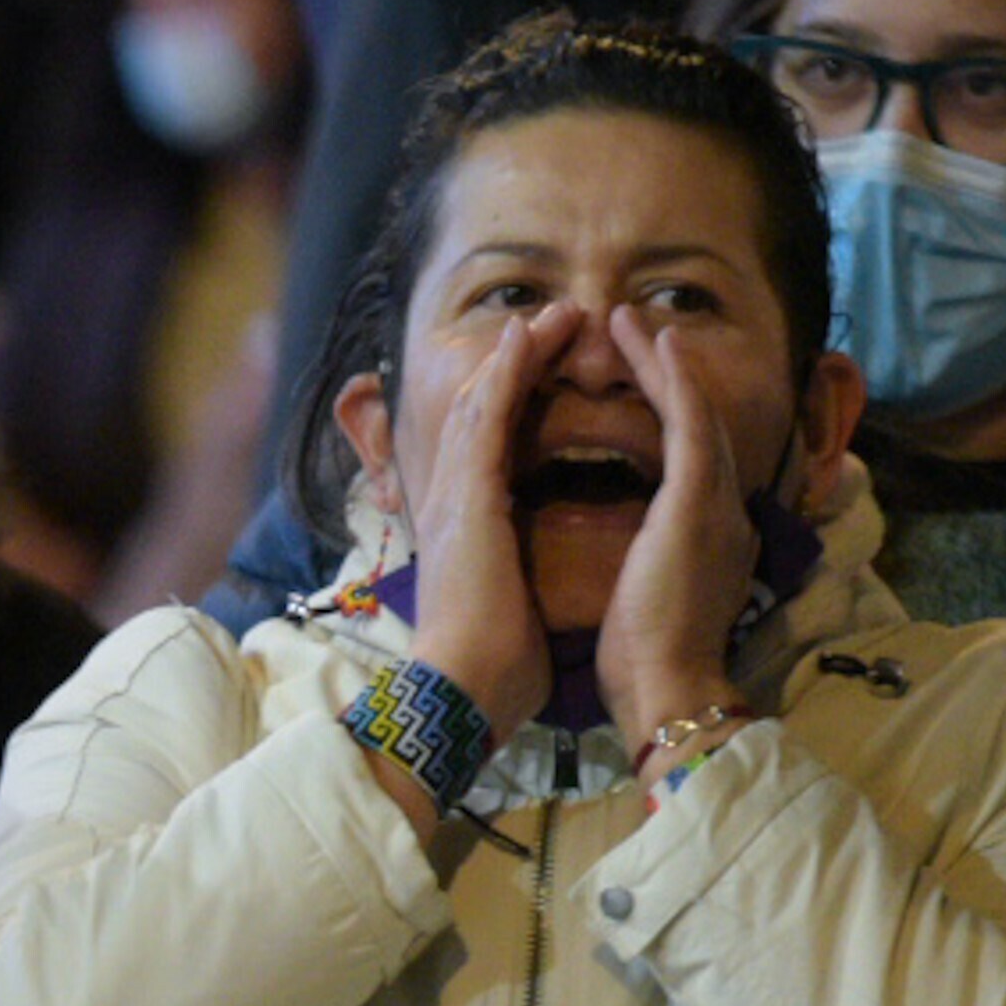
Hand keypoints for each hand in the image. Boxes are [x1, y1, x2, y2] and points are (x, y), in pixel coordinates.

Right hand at [401, 300, 571, 734]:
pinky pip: (488, 418)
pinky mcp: (468, 497)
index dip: (515, 405)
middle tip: (552, 321)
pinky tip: (526, 338)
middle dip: (516, 365)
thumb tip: (538, 592)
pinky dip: (506, 374)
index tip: (547, 372)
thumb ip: (519, 585)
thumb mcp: (510, 613)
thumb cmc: (492, 670)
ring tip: (550, 313)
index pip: (489, 450)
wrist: (462, 691)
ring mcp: (454, 496)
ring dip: (517, 354)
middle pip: (483, 414)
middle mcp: (452, 503)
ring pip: (485, 403)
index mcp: (468, 530)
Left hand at [596, 305, 759, 739]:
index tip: (639, 382)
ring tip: (629, 318)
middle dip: (667, 374)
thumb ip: (658, 568)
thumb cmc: (648, 664)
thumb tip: (643, 561)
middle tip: (635, 329)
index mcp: (711, 537)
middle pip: (699, 423)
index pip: (690, 459)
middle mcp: (725, 511)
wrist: (668, 690)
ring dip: (663, 361)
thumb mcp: (655, 602)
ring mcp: (718, 502)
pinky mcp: (699, 500)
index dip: (667, 414)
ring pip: (693, 410)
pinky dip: (674, 378)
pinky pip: (689, 421)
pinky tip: (657, 342)